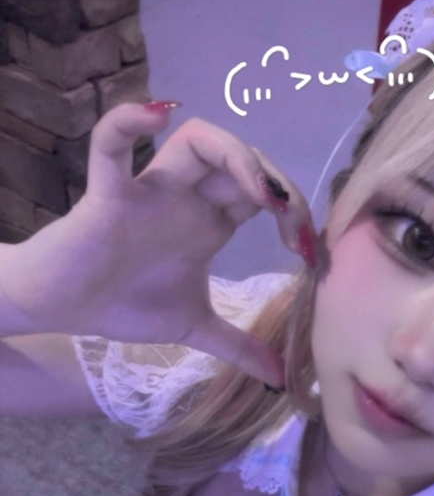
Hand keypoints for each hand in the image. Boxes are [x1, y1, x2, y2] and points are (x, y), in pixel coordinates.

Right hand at [6, 102, 317, 386]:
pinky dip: (128, 121)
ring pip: (194, 141)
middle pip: (241, 160)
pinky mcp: (108, 194)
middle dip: (276, 181)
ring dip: (234, 154)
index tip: (307, 249)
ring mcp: (150, 191)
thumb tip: (279, 380)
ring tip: (256, 190)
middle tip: (291, 222)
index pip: (263, 193)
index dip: (293, 210)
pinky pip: (110, 145)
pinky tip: (157, 116)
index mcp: (210, 222)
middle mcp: (187, 199)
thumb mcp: (195, 329)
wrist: (64, 309)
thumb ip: (238, 348)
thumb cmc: (124, 303)